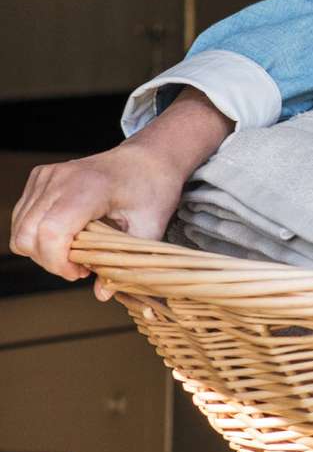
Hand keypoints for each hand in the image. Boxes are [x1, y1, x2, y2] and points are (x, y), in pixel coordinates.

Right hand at [8, 87, 231, 298]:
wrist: (150, 157)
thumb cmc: (153, 189)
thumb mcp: (150, 227)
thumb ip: (126, 261)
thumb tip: (103, 294)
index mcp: (89, 187)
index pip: (51, 232)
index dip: (58, 262)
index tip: (81, 273)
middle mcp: (61, 178)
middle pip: (28, 234)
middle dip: (49, 261)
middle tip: (80, 266)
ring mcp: (47, 175)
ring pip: (20, 228)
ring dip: (41, 250)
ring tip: (75, 252)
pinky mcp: (40, 177)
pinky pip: (22, 217)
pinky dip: (37, 235)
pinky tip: (67, 236)